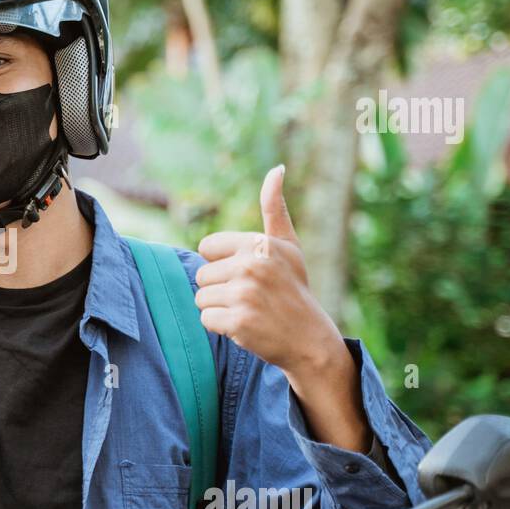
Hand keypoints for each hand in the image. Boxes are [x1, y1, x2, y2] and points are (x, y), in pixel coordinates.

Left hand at [194, 165, 345, 378]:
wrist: (309, 339)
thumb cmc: (294, 289)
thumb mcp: (288, 245)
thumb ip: (274, 208)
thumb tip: (275, 169)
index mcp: (259, 243)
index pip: (206, 248)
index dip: (222, 263)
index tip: (248, 274)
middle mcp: (252, 265)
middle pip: (202, 275)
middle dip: (220, 288)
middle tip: (251, 297)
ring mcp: (245, 294)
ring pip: (201, 298)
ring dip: (220, 308)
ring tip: (249, 310)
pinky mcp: (238, 322)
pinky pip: (206, 319)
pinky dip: (221, 327)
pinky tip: (246, 326)